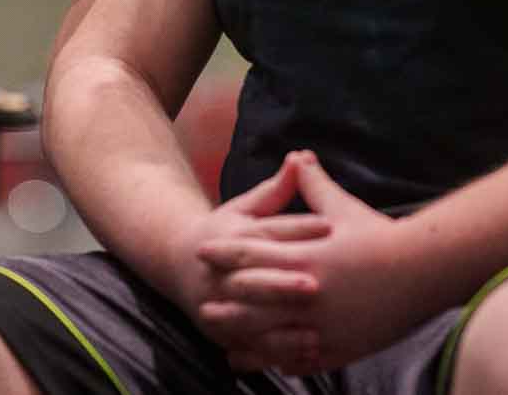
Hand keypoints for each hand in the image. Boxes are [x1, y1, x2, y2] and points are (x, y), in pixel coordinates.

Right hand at [170, 158, 330, 372]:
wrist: (178, 263)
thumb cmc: (224, 231)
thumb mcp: (245, 206)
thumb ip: (276, 188)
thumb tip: (299, 156)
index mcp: (233, 235)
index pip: (268, 230)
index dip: (297, 228)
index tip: (329, 225)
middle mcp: (223, 271)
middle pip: (255, 276)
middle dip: (283, 282)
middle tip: (317, 283)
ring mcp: (219, 303)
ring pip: (249, 317)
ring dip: (280, 324)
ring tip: (314, 327)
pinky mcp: (222, 331)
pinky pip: (250, 345)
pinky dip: (276, 351)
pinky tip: (305, 352)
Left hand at [195, 152, 434, 372]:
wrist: (423, 271)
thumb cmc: (382, 237)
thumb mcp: (344, 208)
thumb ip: (314, 186)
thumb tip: (298, 156)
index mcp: (304, 257)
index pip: (252, 254)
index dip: (225, 253)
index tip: (202, 253)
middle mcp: (307, 294)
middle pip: (253, 299)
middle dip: (226, 302)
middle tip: (202, 305)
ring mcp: (322, 325)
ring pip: (270, 335)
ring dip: (244, 337)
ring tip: (225, 341)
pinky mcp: (339, 347)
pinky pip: (300, 358)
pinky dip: (278, 360)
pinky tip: (267, 362)